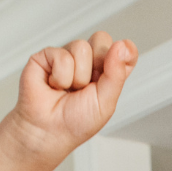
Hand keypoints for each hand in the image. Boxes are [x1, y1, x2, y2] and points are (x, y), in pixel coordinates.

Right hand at [2, 32, 137, 162]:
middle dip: (97, 64)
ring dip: (77, 77)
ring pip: (81, 47)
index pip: (122, 50)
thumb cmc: (75, 123)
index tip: (120, 61)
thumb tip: (123, 45)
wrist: (47, 131)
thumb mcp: (106, 102)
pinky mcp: (47, 56)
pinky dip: (60, 78)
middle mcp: (87, 61)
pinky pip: (62, 56)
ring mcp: (67, 56)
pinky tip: (53, 86)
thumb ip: (117, 74)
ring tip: (67, 90)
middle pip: (101, 39)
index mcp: (106, 72)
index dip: (124, 52)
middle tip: (86, 86)